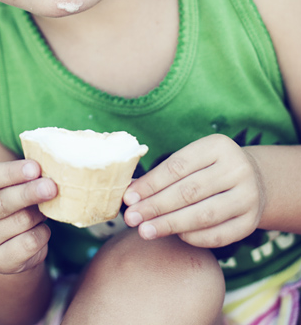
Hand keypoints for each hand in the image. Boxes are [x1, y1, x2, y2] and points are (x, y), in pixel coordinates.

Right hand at [0, 160, 56, 273]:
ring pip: (20, 222)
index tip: (35, 168)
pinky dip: (43, 233)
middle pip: (1, 202)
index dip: (11, 173)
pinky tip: (41, 228)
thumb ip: (26, 175)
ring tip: (44, 209)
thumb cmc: (15, 199)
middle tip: (51, 187)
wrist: (8, 241)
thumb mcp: (14, 182)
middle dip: (29, 193)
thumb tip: (50, 170)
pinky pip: (29, 243)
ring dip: (40, 213)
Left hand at [123, 134, 265, 247]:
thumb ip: (163, 174)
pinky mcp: (251, 221)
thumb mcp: (191, 160)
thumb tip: (129, 191)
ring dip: (170, 225)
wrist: (255, 179)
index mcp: (218, 146)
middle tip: (131, 218)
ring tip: (145, 231)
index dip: (151, 184)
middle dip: (156, 206)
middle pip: (189, 192)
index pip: (177, 167)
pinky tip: (174, 236)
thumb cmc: (209, 168)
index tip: (128, 198)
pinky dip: (192, 237)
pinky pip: (218, 235)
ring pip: (203, 215)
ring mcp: (248, 196)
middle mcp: (237, 169)